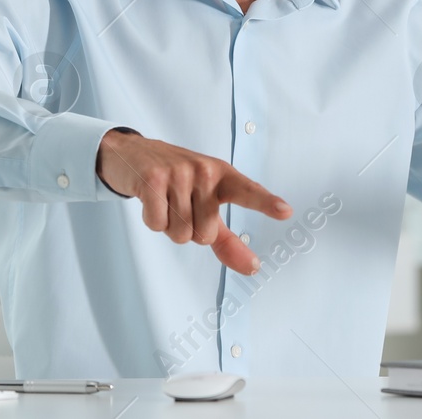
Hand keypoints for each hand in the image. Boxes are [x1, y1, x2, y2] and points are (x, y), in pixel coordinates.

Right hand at [96, 129, 292, 274]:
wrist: (135, 154)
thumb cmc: (178, 183)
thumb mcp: (207, 205)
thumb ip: (230, 239)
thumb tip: (252, 268)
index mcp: (223, 176)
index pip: (248, 192)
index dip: (266, 203)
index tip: (286, 212)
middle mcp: (204, 171)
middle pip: (204, 236)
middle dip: (189, 230)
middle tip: (179, 204)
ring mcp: (178, 173)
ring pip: (180, 234)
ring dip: (169, 226)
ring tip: (165, 200)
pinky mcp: (153, 179)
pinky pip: (157, 224)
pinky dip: (152, 220)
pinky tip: (151, 199)